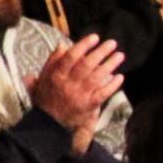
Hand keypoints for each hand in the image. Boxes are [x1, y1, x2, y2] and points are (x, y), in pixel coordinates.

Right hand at [29, 34, 124, 151]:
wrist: (49, 125)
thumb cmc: (47, 99)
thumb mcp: (43, 78)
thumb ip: (52, 61)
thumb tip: (63, 45)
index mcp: (56, 76)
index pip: (71, 57)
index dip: (84, 45)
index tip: (94, 37)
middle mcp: (68, 85)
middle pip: (86, 65)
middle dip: (101, 52)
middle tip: (112, 43)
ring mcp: (79, 96)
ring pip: (96, 77)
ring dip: (109, 65)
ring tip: (119, 56)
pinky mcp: (88, 106)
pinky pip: (102, 94)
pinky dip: (112, 85)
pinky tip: (119, 77)